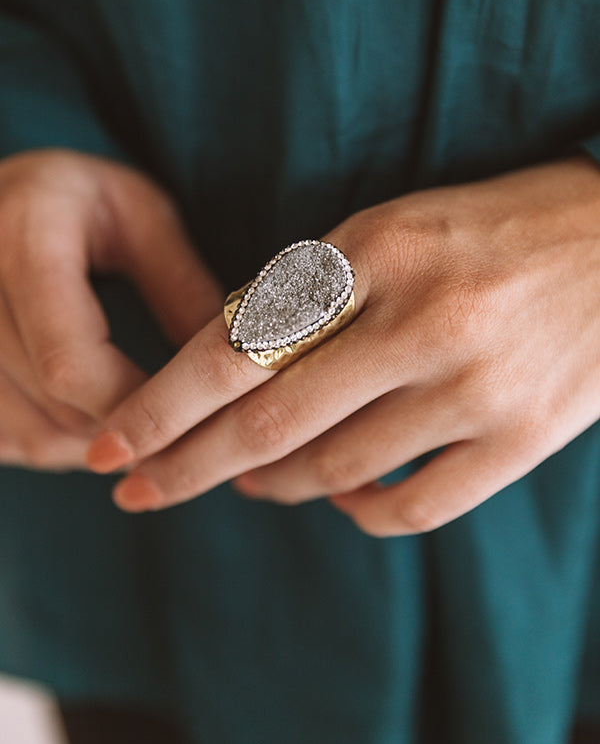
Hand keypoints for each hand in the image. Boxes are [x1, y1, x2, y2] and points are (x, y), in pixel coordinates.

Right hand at [0, 149, 220, 469]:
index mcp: (24, 242)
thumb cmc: (79, 197)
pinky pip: (5, 439)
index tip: (189, 415)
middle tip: (183, 430)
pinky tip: (90, 417)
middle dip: (127, 430)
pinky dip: (55, 442)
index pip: (70, 364)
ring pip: (29, 435)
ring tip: (143, 420)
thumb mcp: (142, 215)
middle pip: (52, 407)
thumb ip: (181, 284)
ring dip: (95, 446)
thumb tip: (234, 366)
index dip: (134, 406)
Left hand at [86, 156, 599, 534]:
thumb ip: (317, 296)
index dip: (166, 404)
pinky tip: (344, 499)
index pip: (243, 342)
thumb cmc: (491, 230)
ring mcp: (478, 387)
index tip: (115, 445)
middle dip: (188, 467)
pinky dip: (362, 514)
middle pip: (272, 424)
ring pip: (338, 471)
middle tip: (136, 492)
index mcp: (378, 250)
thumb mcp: (393, 229)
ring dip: (276, 485)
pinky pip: (416, 508)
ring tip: (247, 481)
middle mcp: (424, 320)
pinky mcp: (524, 438)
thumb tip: (235, 373)